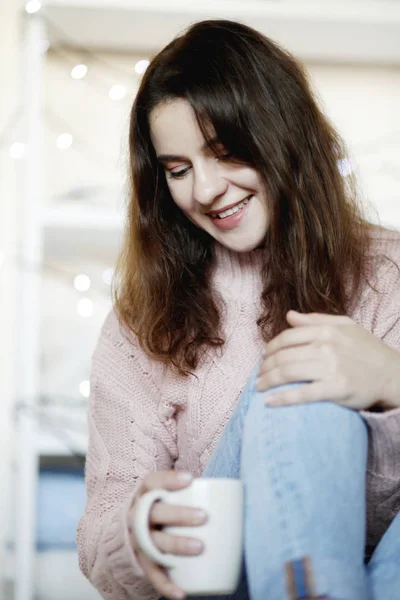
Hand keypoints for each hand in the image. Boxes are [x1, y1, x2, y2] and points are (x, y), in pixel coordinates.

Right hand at [129, 470, 206, 599]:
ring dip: (176, 545)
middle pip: (154, 513)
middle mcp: (138, 516)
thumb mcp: (170, 495)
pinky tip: (181, 593)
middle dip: (178, 514)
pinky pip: (152, 575)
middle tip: (203, 517)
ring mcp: (138, 540)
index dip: (168, 480)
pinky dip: (165, 585)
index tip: (190, 480)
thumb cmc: (165, 508)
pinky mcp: (142, 562)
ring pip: (153, 543)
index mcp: (146, 494)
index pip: (152, 482)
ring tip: (199, 547)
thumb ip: (194, 492)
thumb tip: (237, 492)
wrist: (136, 530)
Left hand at [257, 310, 399, 410]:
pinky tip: (269, 402)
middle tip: (258, 375)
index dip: (271, 348)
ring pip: (288, 373)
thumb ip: (315, 320)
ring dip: (267, 381)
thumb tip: (289, 315)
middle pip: (283, 356)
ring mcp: (331, 368)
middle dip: (265, 367)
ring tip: (259, 388)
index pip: (287, 337)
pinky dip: (281, 398)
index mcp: (327, 330)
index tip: (264, 357)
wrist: (393, 374)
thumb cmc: (367, 350)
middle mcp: (327, 347)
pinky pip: (302, 394)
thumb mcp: (345, 326)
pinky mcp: (336, 389)